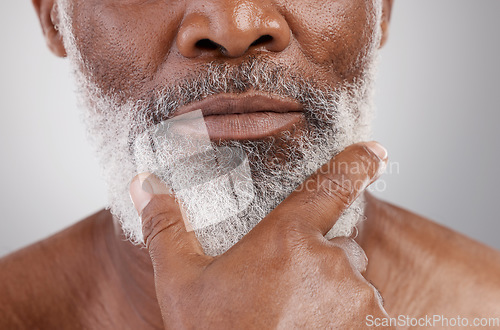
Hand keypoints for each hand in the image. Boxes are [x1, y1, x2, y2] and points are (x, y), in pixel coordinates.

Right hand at [129, 142, 392, 328]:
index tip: (376, 151)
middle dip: (317, 260)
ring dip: (330, 295)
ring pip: (351, 283)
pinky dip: (344, 319)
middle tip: (282, 291)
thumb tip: (145, 183)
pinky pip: (365, 315)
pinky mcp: (370, 329)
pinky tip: (308, 327)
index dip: (358, 161)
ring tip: (292, 319)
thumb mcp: (180, 283)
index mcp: (289, 238)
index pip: (334, 183)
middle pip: (337, 245)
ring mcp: (358, 302)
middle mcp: (332, 263)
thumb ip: (166, 227)